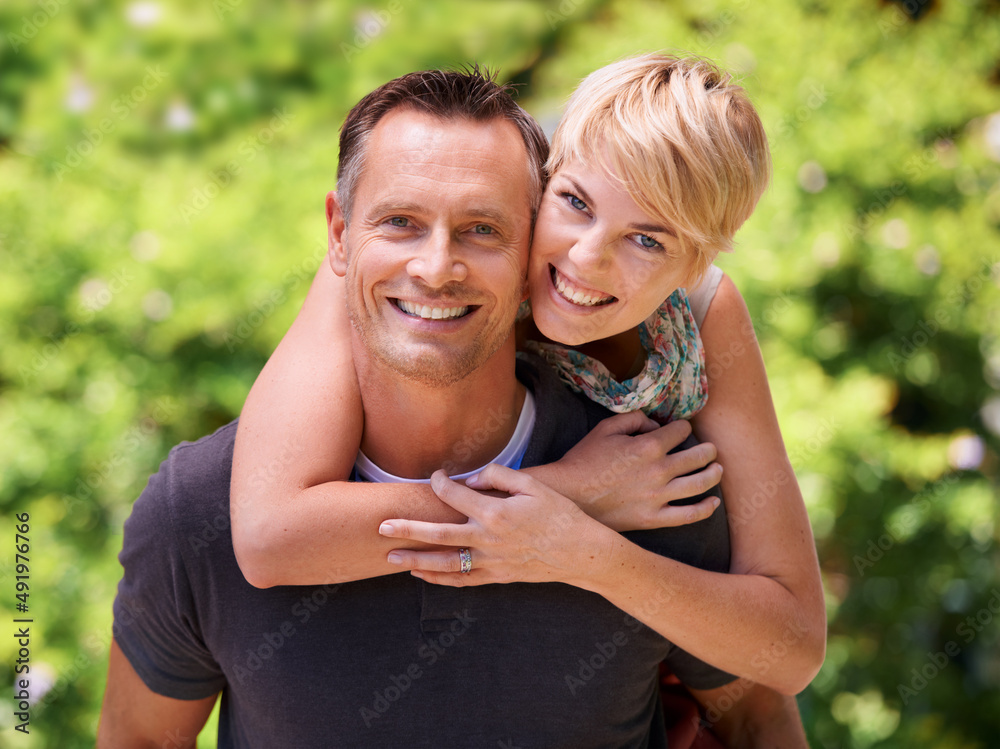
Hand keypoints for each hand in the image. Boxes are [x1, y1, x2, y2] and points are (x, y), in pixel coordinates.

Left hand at [378, 466, 607, 586]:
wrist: (580, 552)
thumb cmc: (558, 514)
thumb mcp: (533, 485)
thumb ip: (498, 475)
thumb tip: (469, 479)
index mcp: (495, 512)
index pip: (454, 496)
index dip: (439, 483)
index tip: (434, 477)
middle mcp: (488, 539)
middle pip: (438, 534)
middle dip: (407, 529)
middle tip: (381, 527)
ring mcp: (491, 561)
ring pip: (444, 563)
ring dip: (415, 559)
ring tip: (390, 556)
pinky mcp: (497, 577)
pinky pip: (462, 581)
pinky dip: (439, 579)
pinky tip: (420, 574)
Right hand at [553, 412, 721, 531]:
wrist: (568, 496)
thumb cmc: (584, 459)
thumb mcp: (606, 428)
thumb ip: (635, 419)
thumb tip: (656, 425)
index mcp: (648, 446)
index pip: (681, 432)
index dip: (683, 427)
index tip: (681, 430)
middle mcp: (658, 471)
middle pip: (698, 457)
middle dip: (708, 450)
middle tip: (710, 449)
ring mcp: (658, 497)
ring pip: (700, 484)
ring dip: (714, 474)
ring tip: (718, 469)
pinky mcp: (653, 519)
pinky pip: (689, 515)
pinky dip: (706, 508)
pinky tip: (713, 502)